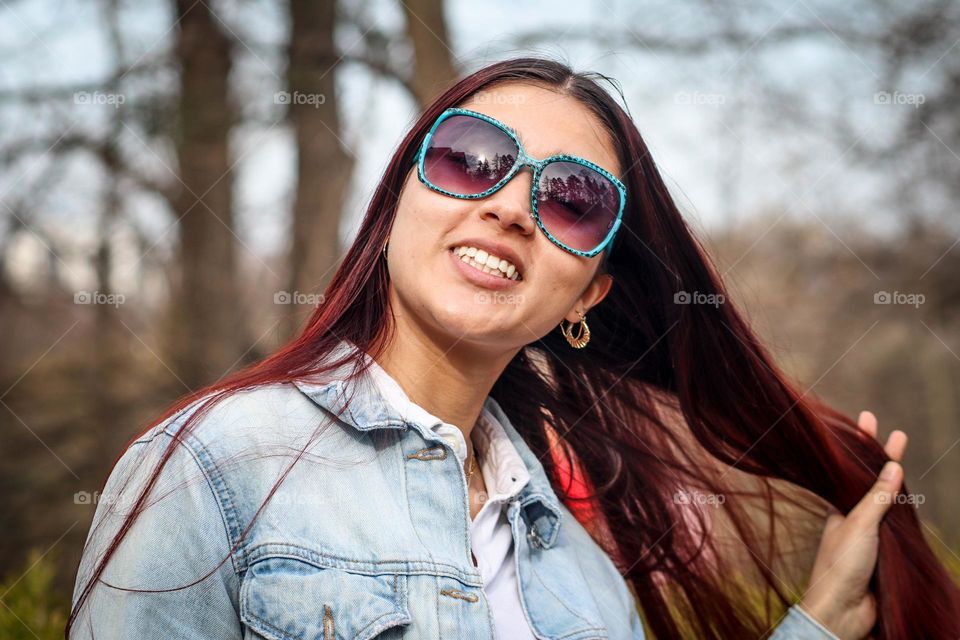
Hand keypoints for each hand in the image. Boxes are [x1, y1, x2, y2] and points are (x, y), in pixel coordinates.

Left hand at [798, 411, 907, 639]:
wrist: (842, 611)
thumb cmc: (841, 565)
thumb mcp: (859, 524)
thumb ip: (877, 497)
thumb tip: (892, 466)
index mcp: (839, 507)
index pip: (853, 469)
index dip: (862, 444)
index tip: (868, 419)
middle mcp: (853, 516)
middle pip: (872, 481)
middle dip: (882, 457)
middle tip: (896, 432)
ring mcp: (869, 533)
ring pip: (886, 501)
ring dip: (894, 478)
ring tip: (899, 450)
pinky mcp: (884, 551)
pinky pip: (897, 524)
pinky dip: (903, 508)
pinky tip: (907, 492)